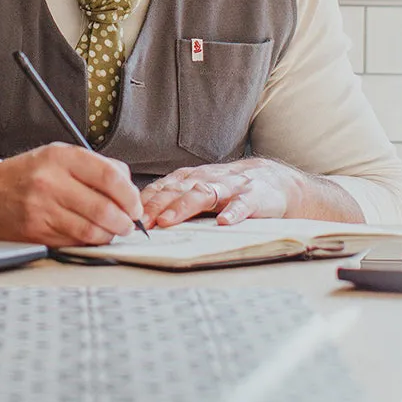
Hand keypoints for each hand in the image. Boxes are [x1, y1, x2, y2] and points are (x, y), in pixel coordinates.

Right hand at [0, 143, 143, 246]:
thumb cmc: (25, 175)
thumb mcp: (57, 156)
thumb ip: (94, 166)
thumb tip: (128, 185)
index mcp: (60, 157)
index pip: (108, 176)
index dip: (130, 194)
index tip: (136, 204)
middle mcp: (50, 181)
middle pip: (104, 208)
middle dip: (125, 221)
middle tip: (129, 223)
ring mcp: (42, 209)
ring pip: (91, 230)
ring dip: (109, 235)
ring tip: (113, 231)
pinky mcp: (36, 232)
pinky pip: (74, 242)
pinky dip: (89, 242)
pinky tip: (91, 236)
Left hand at [140, 158, 305, 228]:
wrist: (274, 180)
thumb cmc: (230, 189)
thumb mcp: (200, 190)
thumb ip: (176, 200)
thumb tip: (142, 219)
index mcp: (192, 179)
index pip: (163, 187)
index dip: (145, 201)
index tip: (127, 215)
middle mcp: (207, 179)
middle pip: (177, 190)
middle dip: (157, 205)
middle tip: (141, 222)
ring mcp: (230, 187)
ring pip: (203, 194)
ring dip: (183, 207)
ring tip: (168, 221)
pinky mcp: (254, 197)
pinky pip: (243, 204)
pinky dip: (234, 212)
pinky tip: (224, 222)